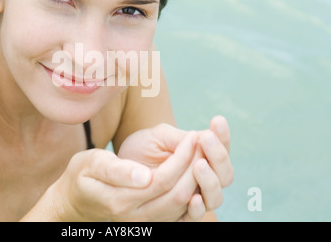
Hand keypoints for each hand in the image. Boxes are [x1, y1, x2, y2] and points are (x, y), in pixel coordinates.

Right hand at [43, 134, 198, 220]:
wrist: (72, 203)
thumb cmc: (80, 177)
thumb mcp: (90, 164)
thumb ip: (116, 170)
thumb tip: (144, 176)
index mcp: (120, 200)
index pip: (163, 179)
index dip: (182, 157)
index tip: (192, 136)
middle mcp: (136, 217)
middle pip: (179, 194)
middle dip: (196, 166)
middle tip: (205, 142)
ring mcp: (144, 225)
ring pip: (182, 206)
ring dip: (198, 180)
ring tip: (203, 155)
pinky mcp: (149, 225)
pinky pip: (179, 215)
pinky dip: (193, 196)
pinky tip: (196, 177)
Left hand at [118, 116, 233, 220]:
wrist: (114, 174)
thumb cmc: (138, 151)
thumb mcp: (158, 138)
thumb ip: (179, 138)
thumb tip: (202, 138)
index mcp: (201, 157)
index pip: (221, 148)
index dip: (223, 136)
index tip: (217, 120)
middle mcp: (202, 180)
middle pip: (225, 174)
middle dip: (218, 156)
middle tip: (206, 138)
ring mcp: (193, 199)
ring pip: (214, 197)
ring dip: (210, 180)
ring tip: (199, 164)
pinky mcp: (179, 217)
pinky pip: (194, 219)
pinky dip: (198, 210)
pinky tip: (194, 198)